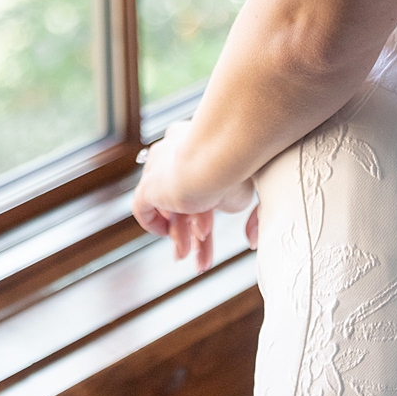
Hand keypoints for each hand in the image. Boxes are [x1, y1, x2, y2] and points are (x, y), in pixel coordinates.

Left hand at [131, 122, 258, 272]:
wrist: (219, 160)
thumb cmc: (240, 168)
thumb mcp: (247, 190)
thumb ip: (245, 209)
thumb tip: (251, 239)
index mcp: (200, 140)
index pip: (198, 180)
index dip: (205, 211)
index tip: (208, 232)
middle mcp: (178, 147)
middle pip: (181, 194)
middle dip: (190, 229)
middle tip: (196, 252)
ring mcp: (160, 163)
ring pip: (167, 204)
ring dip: (180, 233)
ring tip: (187, 255)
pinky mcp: (149, 183)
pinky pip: (145, 207)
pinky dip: (156, 225)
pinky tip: (167, 236)